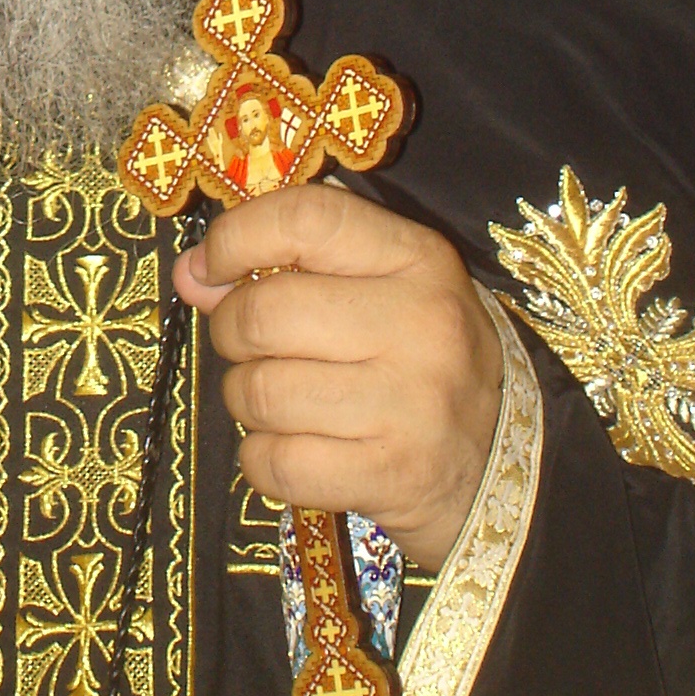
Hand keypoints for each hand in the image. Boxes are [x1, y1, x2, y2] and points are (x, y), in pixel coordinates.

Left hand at [173, 183, 503, 569]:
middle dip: (232, 333)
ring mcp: (411, 404)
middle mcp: (420, 324)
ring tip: (279, 400)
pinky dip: (263, 459)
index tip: (211, 266)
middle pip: (265, 313)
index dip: (236, 238)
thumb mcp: (379, 290)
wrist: (502, 468)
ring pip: (261, 391)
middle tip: (250, 347)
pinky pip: (274, 462)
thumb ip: (290, 268)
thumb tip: (192, 275)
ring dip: (247, 399)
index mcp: (418, 259)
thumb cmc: (420, 362)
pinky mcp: (393, 476)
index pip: (306, 219)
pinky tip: (295, 449)